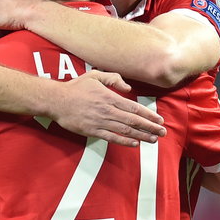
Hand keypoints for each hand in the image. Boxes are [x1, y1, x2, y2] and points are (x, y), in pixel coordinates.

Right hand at [51, 71, 166, 145]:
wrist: (56, 100)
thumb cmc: (76, 87)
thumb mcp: (94, 75)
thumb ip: (113, 78)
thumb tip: (128, 88)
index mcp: (109, 97)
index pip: (134, 107)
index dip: (148, 115)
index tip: (159, 120)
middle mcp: (107, 110)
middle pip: (133, 120)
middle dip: (150, 127)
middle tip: (163, 132)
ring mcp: (100, 121)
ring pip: (125, 130)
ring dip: (141, 135)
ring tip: (153, 139)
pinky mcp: (92, 131)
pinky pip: (111, 137)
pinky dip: (124, 141)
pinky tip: (135, 144)